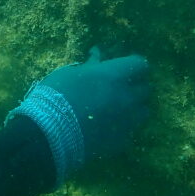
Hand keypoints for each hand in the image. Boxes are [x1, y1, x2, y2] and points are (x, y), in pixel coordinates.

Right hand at [8, 50, 149, 185]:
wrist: (49, 133)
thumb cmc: (56, 96)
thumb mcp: (70, 73)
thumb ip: (89, 65)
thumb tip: (97, 54)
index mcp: (114, 76)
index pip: (140, 65)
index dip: (134, 64)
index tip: (125, 66)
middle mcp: (127, 98)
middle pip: (145, 89)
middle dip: (135, 86)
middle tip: (121, 87)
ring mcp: (126, 121)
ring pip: (143, 112)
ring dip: (134, 107)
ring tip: (119, 109)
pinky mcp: (121, 141)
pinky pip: (130, 131)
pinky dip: (123, 127)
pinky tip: (109, 127)